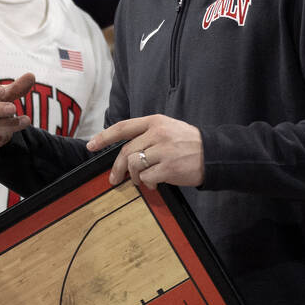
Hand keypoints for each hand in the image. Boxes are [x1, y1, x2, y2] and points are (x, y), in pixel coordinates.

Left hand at [86, 115, 203, 186]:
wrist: (213, 154)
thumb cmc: (187, 143)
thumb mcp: (168, 128)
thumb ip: (147, 135)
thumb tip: (124, 153)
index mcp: (155, 121)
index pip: (123, 127)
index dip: (104, 137)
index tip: (91, 145)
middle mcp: (157, 134)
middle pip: (126, 151)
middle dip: (117, 167)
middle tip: (114, 178)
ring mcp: (163, 151)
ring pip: (135, 165)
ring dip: (134, 177)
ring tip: (142, 180)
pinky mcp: (169, 168)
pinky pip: (147, 178)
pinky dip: (148, 183)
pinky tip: (155, 183)